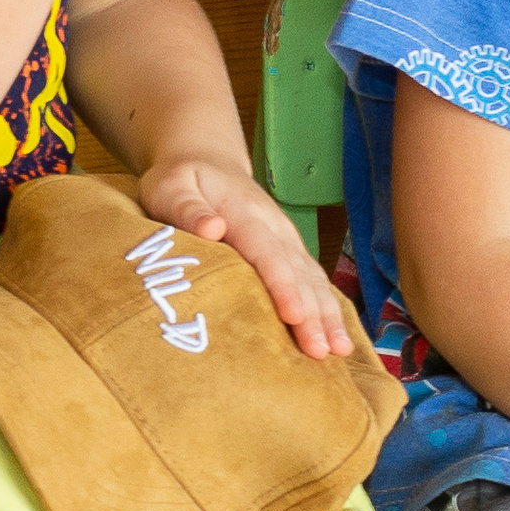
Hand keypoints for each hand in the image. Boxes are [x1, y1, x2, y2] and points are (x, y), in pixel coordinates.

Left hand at [136, 155, 351, 359]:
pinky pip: (313, 281)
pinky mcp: (290, 251)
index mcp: (246, 213)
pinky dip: (327, 308)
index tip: (294, 315)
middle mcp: (276, 227)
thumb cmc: (181, 179)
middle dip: (313, 313)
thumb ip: (187, 208)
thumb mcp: (171, 186)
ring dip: (327, 315)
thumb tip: (212, 229)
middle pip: (298, 272)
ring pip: (313, 279)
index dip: (282, 285)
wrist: (207, 159)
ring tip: (338, 351)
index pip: (267, 252)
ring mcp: (287, 240)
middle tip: (321, 351)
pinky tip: (336, 336)